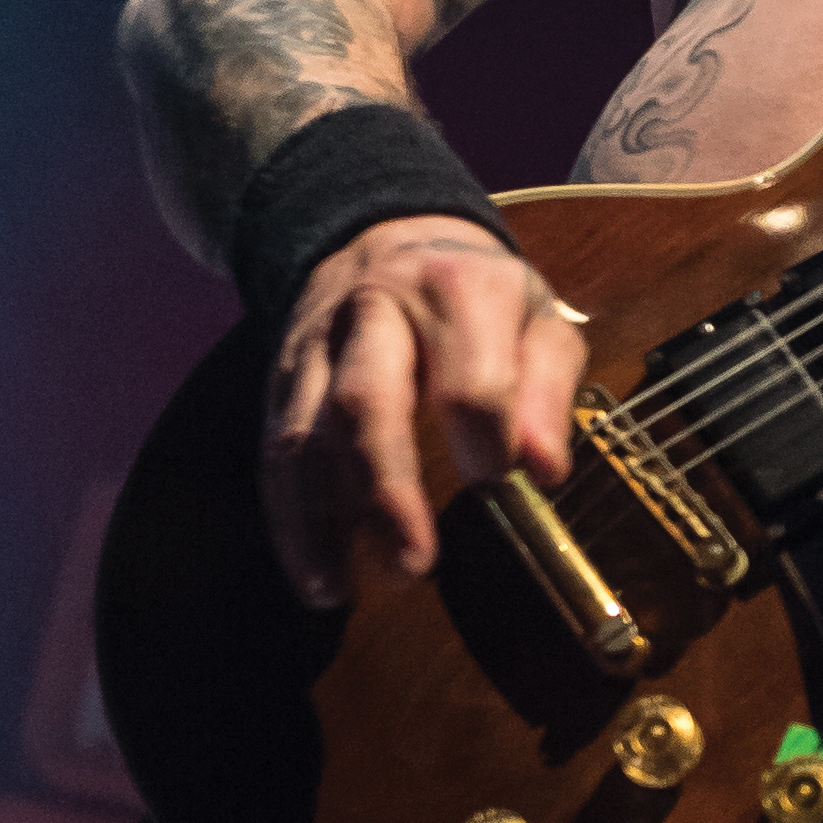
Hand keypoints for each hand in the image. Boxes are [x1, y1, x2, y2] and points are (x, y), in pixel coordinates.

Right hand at [262, 215, 581, 607]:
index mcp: (458, 291)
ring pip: (304, 434)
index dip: (487, 440)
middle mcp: (377, 314)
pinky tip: (316, 576)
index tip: (503, 484)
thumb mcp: (538, 317)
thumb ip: (547, 389)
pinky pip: (275, 454)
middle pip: (367, 402)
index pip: (471, 377)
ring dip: (320, 520)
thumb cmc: (478, 293)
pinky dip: (289, 521)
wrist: (386, 235)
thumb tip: (543, 470)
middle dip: (386, 490)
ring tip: (342, 587)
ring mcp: (318, 347)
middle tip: (413, 564)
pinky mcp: (281, 380)